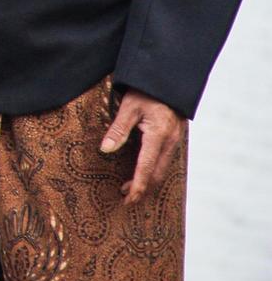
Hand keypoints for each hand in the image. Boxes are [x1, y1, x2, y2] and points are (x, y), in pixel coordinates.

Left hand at [100, 88, 184, 203]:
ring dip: (148, 180)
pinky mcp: (174, 138)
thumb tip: (105, 150)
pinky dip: (154, 170)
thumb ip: (118, 130)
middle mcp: (170, 142)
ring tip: (131, 187)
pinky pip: (165, 160)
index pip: (146, 168)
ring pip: (163, 169)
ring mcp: (175, 141)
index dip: (138, 186)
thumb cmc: (146, 91)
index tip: (128, 200)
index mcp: (158, 136)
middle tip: (126, 197)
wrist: (167, 80)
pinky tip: (144, 171)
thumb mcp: (128, 108)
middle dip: (142, 188)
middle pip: (157, 174)